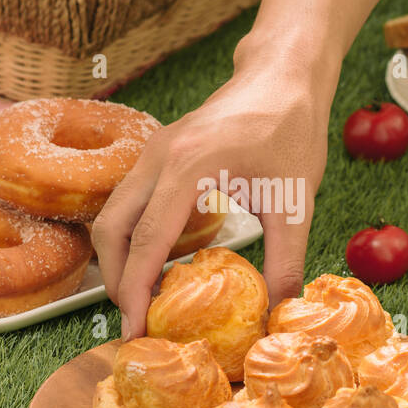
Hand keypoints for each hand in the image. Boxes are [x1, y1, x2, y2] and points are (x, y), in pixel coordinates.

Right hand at [94, 45, 333, 338]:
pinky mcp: (157, 154)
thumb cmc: (291, 128)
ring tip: (147, 299)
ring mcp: (152, 153)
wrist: (283, 76)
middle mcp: (158, 158)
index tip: (135, 331)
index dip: (136, 291)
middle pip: (111, 230)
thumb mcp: (296, 201)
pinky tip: (162, 264)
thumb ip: (286, 260)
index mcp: (188, 167)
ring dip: (120, 259)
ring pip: (112, 215)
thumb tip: (280, 312)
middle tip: (137, 321)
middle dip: (116, 280)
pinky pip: (129, 203)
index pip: (146, 241)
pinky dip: (132, 237)